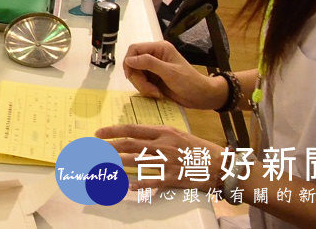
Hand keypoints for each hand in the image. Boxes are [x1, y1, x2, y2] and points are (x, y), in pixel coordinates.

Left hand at [95, 123, 224, 190]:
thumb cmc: (199, 148)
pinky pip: (152, 181)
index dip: (113, 131)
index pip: (132, 129)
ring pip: (137, 162)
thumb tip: (138, 135)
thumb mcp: (179, 135)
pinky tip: (127, 185)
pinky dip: (139, 184)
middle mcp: (163, 145)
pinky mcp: (173, 178)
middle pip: (130, 145)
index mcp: (164, 132)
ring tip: (102, 164)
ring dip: (118, 163)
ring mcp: (167, 162)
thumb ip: (159, 134)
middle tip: (94, 148)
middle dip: (109, 146)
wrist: (221, 165)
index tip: (98, 133)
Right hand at [119, 41, 226, 109]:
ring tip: (156, 93)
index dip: (129, 61)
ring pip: (136, 75)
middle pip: (133, 64)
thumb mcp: (169, 72)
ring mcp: (153, 68)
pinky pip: (141, 83)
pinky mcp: (154, 79)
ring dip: (143, 86)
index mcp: (159, 48)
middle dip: (138, 79)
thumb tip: (129, 60)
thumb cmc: (189, 82)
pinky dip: (146, 90)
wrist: (202, 97)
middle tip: (149, 89)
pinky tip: (157, 94)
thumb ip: (149, 63)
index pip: (135, 49)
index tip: (130, 75)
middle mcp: (154, 56)